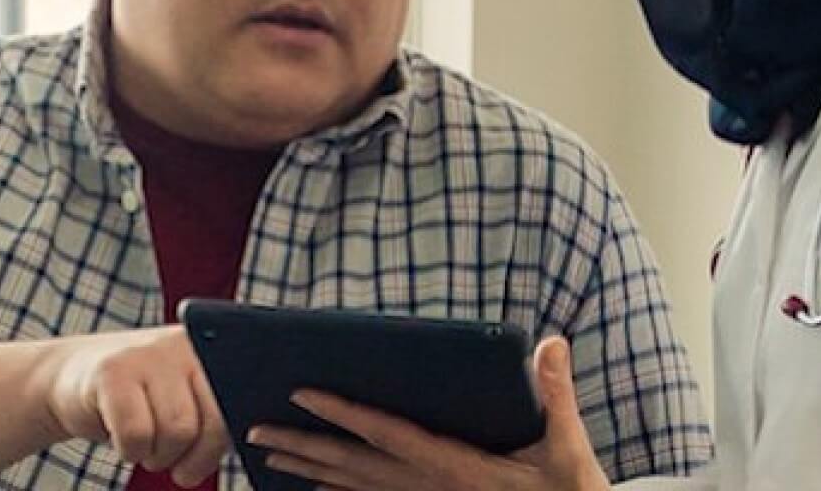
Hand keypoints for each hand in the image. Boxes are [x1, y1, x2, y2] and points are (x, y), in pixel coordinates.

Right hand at [37, 327, 229, 486]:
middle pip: (214, 423)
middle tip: (171, 460)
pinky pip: (137, 435)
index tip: (195, 461)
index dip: (220, 446)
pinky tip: (120, 437)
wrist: (70, 380)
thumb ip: (218, 414)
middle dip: (192, 458)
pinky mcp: (113, 372)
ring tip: (145, 444)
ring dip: (158, 456)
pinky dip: (129, 452)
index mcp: (213, 350)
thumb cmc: (139, 401)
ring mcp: (149, 354)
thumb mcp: (185, 399)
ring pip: (177, 432)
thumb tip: (252, 439)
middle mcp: (186, 344)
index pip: (241, 406)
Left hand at [246, 337, 610, 490]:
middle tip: (252, 432)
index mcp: (454, 467)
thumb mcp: (568, 448)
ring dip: (308, 470)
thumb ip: (557, 395)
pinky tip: (313, 487)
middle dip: (301, 447)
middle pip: (351, 466)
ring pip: (352, 487)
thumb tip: (549, 344)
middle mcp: (428, 488)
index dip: (343, 414)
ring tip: (267, 455)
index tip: (302, 394)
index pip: (386, 435)